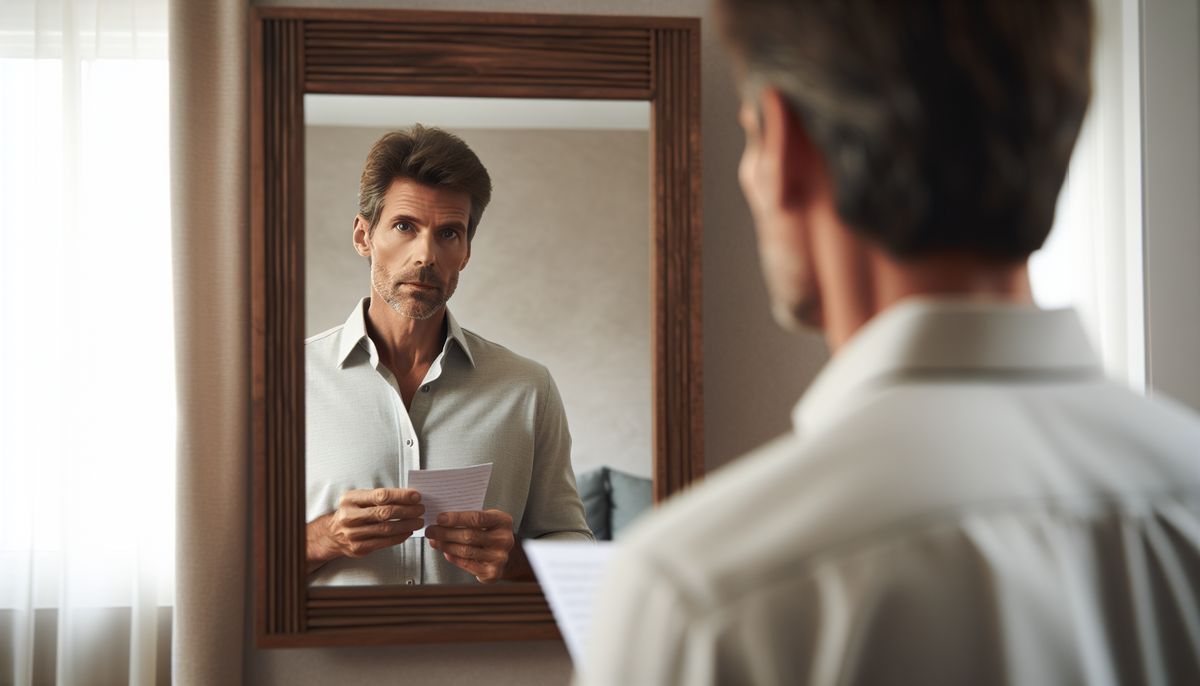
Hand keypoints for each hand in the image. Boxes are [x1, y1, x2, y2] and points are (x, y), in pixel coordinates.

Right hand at [306, 488, 423, 573]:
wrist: (332, 534)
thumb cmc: (350, 512)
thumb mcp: (358, 498)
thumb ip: (379, 496)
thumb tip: (408, 496)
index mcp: (350, 499)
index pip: (381, 496)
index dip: (401, 496)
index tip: (416, 496)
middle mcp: (349, 516)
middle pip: (385, 513)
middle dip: (407, 511)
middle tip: (420, 509)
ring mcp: (353, 534)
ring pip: (386, 529)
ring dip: (406, 525)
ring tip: (418, 521)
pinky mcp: (358, 548)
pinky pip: (384, 542)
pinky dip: (399, 537)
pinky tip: (408, 532)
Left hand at [425, 509, 515, 582]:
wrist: (505, 555)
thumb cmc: (490, 533)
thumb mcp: (487, 520)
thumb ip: (468, 519)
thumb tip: (441, 521)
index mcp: (503, 521)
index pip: (477, 518)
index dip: (456, 518)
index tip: (439, 518)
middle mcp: (504, 539)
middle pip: (469, 536)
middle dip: (446, 533)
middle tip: (431, 531)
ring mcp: (500, 557)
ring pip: (466, 551)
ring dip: (446, 546)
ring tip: (435, 541)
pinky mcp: (492, 572)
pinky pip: (467, 564)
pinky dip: (453, 558)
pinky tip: (446, 552)